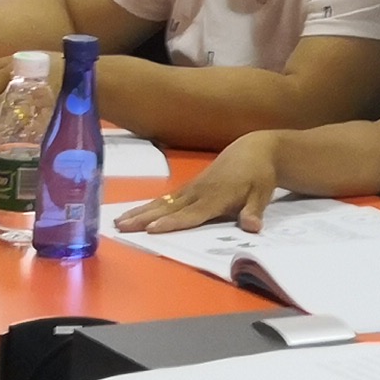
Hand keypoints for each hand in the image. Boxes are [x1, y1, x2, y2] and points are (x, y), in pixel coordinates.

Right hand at [122, 136, 278, 233]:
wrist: (253, 150)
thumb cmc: (259, 176)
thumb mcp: (262, 194)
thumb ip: (254, 211)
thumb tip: (252, 227)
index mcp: (217, 196)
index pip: (193, 213)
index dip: (173, 222)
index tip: (152, 229)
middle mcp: (199, 192)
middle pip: (169, 208)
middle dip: (144, 217)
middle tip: (121, 227)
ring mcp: (191, 188)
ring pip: (162, 202)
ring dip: (139, 212)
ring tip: (117, 222)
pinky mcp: (188, 187)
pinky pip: (165, 198)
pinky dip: (147, 206)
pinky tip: (132, 215)